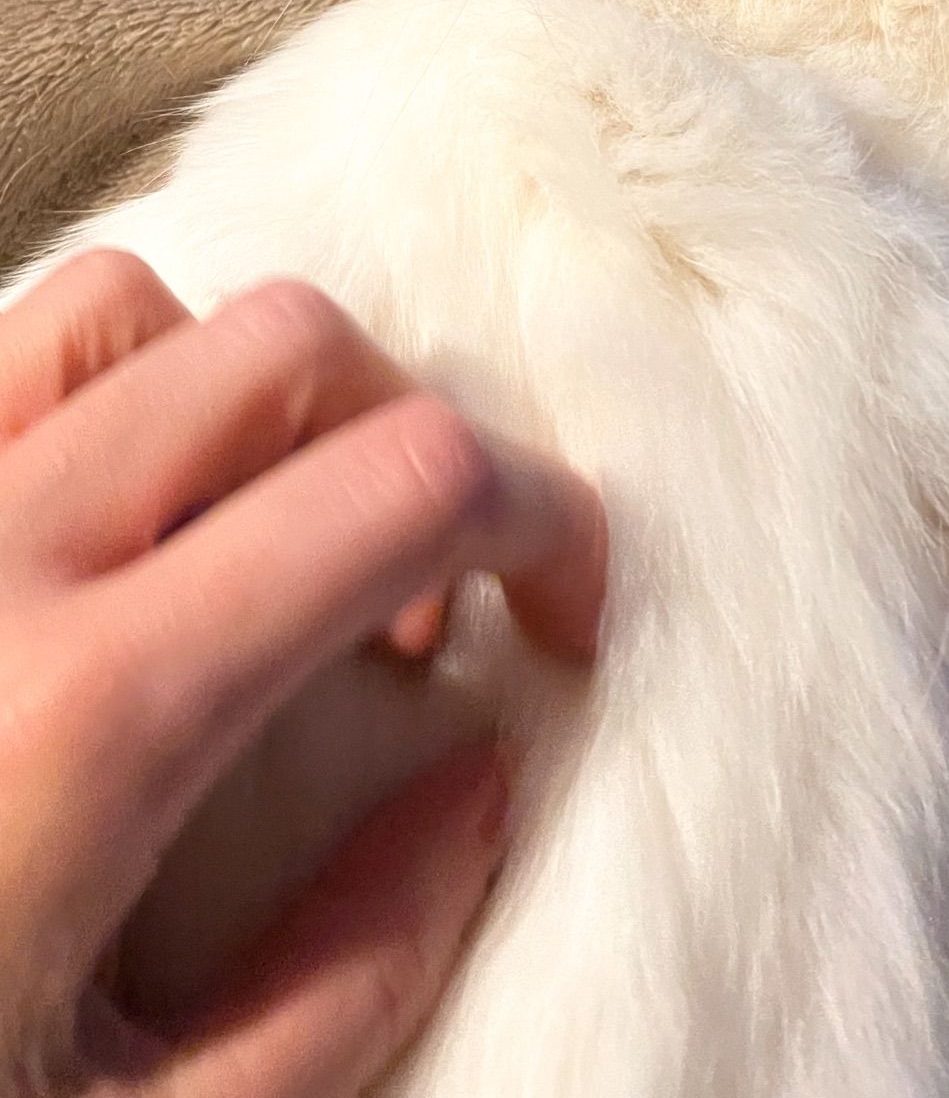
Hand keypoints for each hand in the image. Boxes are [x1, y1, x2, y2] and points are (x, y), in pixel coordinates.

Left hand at [0, 251, 605, 1097]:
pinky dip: (109, 391)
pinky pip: (2, 356)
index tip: (567, 615)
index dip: (548, 521)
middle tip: (423, 615)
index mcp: (92, 714)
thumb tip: (483, 777)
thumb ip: (360, 967)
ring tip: (264, 546)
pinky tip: (119, 527)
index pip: (409, 485)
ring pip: (138, 306)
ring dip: (255, 402)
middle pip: (298, 346)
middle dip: (421, 447)